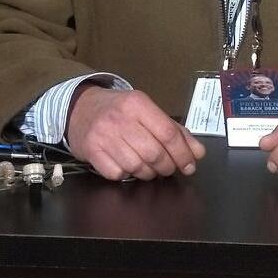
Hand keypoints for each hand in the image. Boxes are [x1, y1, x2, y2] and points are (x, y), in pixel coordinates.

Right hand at [66, 86, 205, 180]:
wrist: (80, 109)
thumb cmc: (119, 111)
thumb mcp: (146, 111)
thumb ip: (174, 130)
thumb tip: (198, 152)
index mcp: (137, 103)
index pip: (168, 133)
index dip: (183, 153)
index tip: (189, 165)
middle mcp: (120, 118)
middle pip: (155, 153)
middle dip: (167, 167)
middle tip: (168, 168)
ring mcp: (104, 135)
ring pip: (138, 167)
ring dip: (148, 173)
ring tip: (148, 167)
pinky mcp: (92, 151)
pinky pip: (118, 174)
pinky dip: (126, 175)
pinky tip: (126, 165)